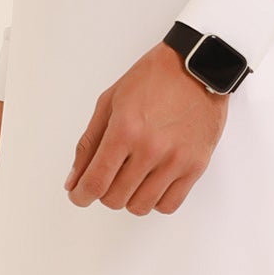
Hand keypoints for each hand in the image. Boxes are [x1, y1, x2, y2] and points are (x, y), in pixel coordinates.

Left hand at [65, 42, 228, 214]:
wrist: (198, 68)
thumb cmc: (153, 79)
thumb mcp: (109, 102)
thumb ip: (89, 143)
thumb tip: (75, 180)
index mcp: (125, 130)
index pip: (95, 182)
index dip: (81, 196)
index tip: (79, 195)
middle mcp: (150, 149)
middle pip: (115, 198)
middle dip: (103, 192)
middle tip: (108, 176)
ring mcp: (176, 160)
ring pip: (141, 206)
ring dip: (129, 198)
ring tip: (131, 178)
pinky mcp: (196, 166)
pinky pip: (169, 205)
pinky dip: (155, 201)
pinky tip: (152, 183)